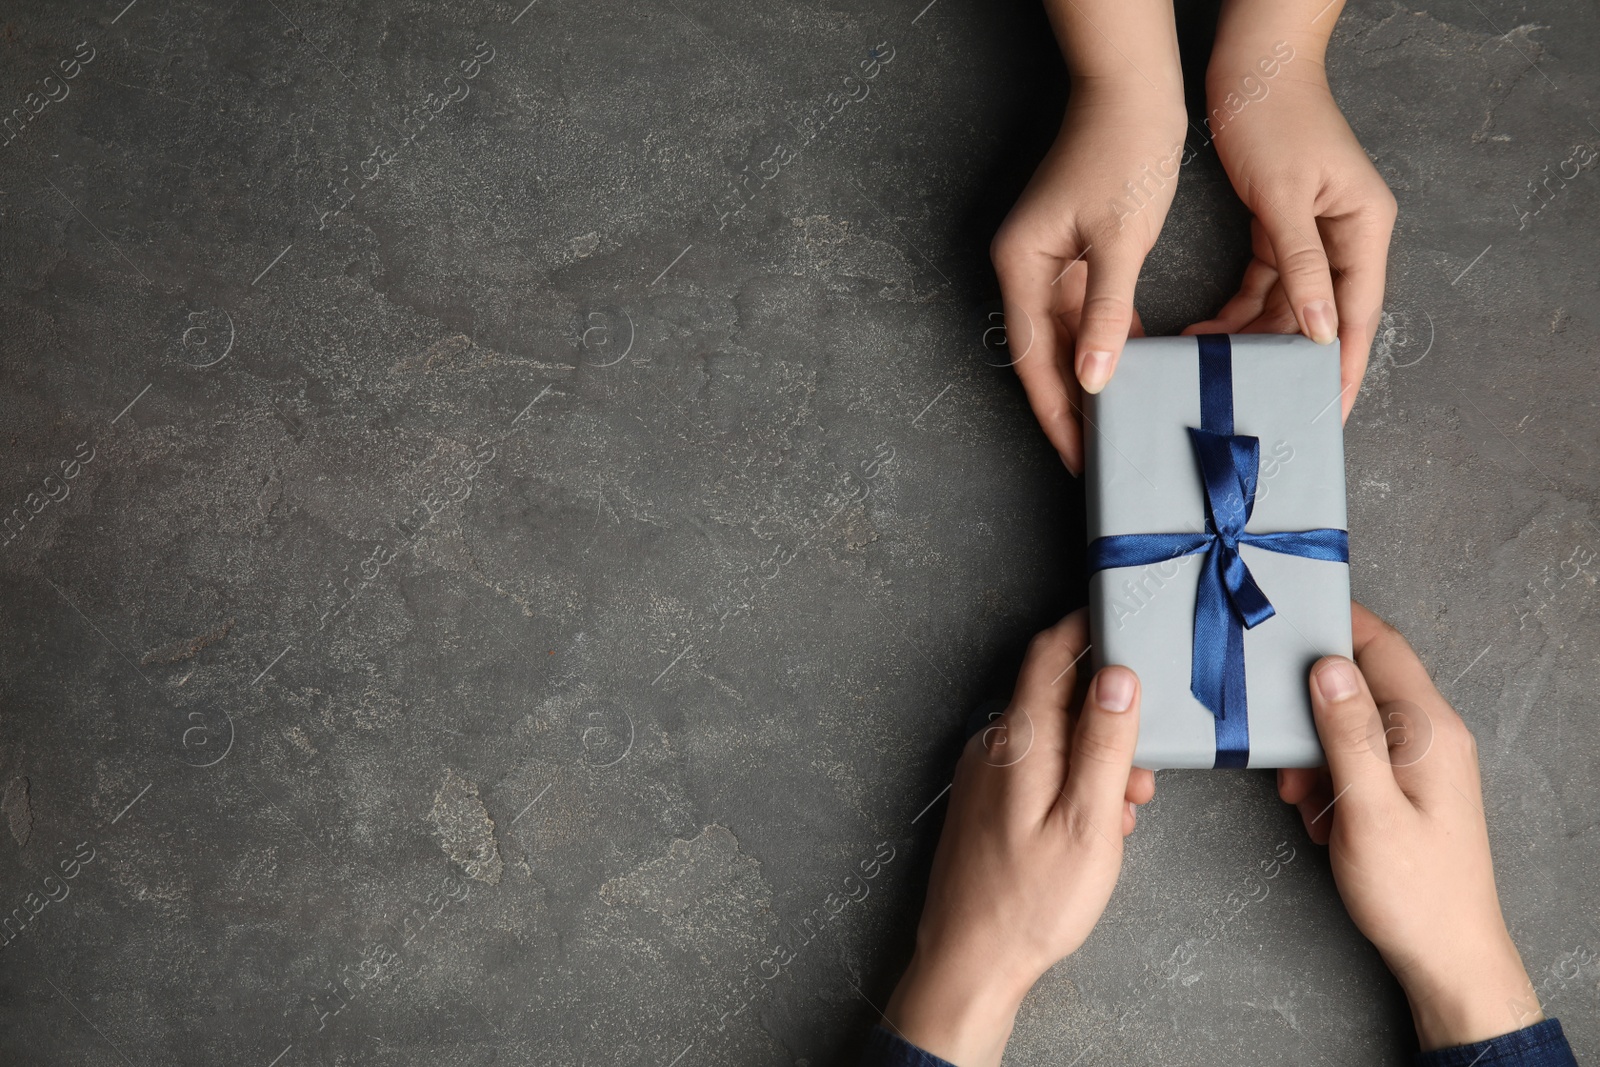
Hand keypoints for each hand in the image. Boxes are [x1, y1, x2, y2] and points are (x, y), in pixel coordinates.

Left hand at [885, 609, 1155, 1065]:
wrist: (969, 960)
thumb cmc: (1030, 901)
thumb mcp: (1088, 821)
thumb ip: (1104, 742)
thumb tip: (1117, 675)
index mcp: (1019, 739)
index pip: (1050, 652)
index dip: (1087, 626)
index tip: (1124, 615)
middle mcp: (994, 745)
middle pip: (1057, 696)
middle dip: (1108, 717)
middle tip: (1142, 764)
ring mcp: (984, 773)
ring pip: (1052, 738)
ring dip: (1095, 758)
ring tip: (1123, 810)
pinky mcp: (984, 801)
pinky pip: (1037, 769)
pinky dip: (1072, 782)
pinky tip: (1093, 825)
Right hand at [991, 86, 1186, 474]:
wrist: (1134, 93)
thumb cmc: (1124, 154)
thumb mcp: (1118, 241)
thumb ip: (1106, 315)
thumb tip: (1093, 382)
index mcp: (1021, 267)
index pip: (1034, 360)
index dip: (1056, 415)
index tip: (1078, 459)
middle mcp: (1026, 269)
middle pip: (1044, 356)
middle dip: (1071, 407)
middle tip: (1100, 456)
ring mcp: (1049, 262)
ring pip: (1066, 339)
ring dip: (1090, 379)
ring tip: (1118, 425)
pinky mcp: (1074, 254)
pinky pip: (1086, 315)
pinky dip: (1106, 344)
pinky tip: (1133, 371)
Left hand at [1184, 49, 1395, 422]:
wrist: (1250, 66)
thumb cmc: (1275, 118)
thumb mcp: (1284, 199)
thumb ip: (1302, 267)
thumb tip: (1319, 330)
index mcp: (1364, 228)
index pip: (1358, 315)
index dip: (1342, 367)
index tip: (1326, 414)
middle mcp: (1345, 236)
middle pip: (1322, 317)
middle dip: (1292, 364)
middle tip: (1264, 410)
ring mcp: (1312, 235)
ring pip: (1288, 307)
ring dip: (1254, 340)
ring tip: (1218, 374)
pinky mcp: (1279, 230)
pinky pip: (1263, 285)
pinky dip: (1237, 312)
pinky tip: (1206, 335)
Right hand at [1280, 602, 1539, 1049]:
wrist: (1447, 957)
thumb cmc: (1413, 892)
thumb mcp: (1368, 809)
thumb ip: (1347, 734)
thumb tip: (1327, 668)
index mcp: (1430, 731)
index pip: (1383, 647)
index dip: (1337, 622)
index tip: (1286, 615)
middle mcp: (1432, 737)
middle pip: (1360, 684)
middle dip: (1310, 709)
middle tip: (1280, 748)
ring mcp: (1421, 763)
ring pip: (1350, 725)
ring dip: (1314, 752)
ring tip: (1301, 798)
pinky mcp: (1407, 788)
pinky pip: (1356, 759)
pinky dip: (1327, 778)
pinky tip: (1318, 815)